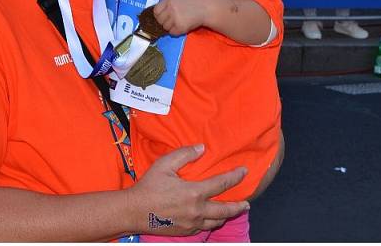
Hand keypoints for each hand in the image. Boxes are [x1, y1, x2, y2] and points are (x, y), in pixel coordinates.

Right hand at [126, 145, 249, 236]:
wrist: (134, 212)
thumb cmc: (149, 187)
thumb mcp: (164, 164)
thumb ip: (184, 154)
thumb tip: (201, 148)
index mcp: (194, 192)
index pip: (222, 184)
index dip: (235, 176)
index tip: (244, 171)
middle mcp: (197, 210)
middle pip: (225, 210)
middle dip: (238, 207)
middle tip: (246, 204)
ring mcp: (192, 223)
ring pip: (216, 222)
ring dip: (226, 216)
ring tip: (231, 212)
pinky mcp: (185, 231)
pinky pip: (203, 228)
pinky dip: (211, 222)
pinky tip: (210, 219)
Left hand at [152, 0, 207, 35]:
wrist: (206, 8)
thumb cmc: (193, 2)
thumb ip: (168, 3)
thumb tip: (158, 13)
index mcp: (169, 0)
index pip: (156, 10)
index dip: (159, 15)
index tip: (163, 17)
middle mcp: (171, 9)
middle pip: (160, 20)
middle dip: (164, 22)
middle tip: (172, 21)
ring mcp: (175, 18)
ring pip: (166, 27)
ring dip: (171, 27)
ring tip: (179, 23)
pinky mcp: (180, 27)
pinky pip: (173, 33)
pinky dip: (176, 32)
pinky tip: (183, 27)